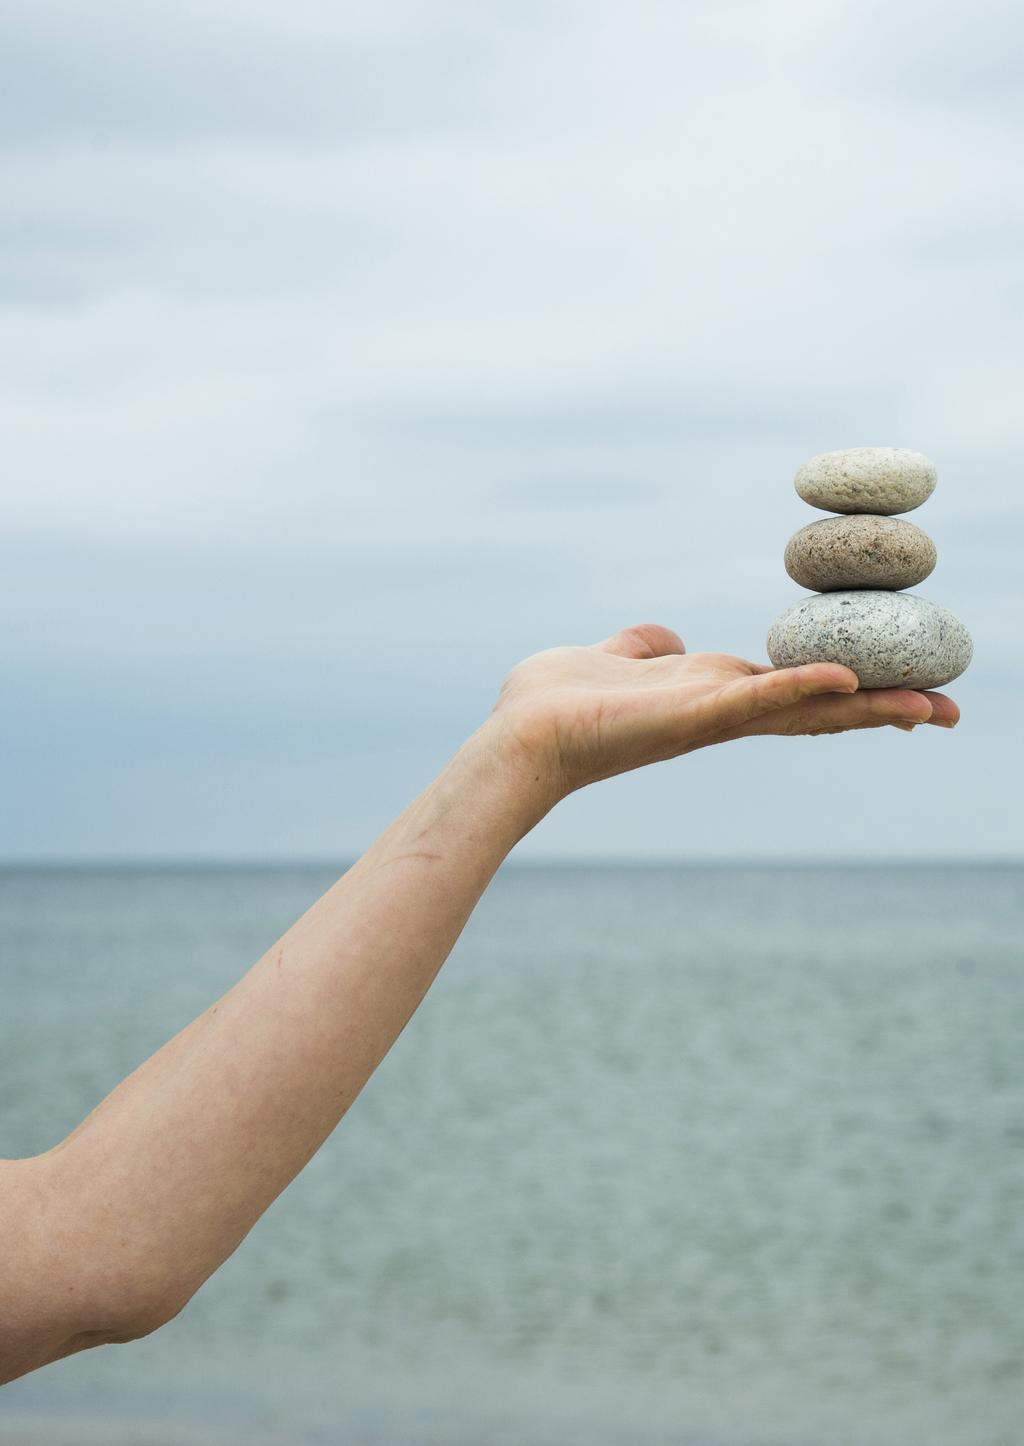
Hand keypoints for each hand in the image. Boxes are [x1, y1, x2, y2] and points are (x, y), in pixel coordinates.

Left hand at [490, 622, 959, 802]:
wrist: (519, 738)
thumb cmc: (554, 705)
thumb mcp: (610, 659)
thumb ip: (641, 648)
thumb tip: (663, 641)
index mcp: (706, 696)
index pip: (790, 689)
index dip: (843, 688)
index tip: (896, 689)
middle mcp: (719, 712)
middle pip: (815, 707)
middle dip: (881, 708)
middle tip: (948, 712)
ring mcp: (708, 717)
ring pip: (802, 708)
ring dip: (866, 706)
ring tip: (931, 706)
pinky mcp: (689, 715)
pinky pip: (753, 700)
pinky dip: (798, 688)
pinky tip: (844, 680)